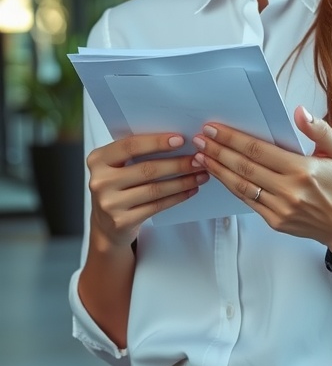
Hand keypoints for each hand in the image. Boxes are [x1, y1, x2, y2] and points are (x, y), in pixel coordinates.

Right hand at [87, 133, 209, 247]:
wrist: (106, 225)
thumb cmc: (118, 186)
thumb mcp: (117, 166)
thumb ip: (136, 153)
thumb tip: (177, 140)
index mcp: (97, 160)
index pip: (130, 146)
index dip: (156, 142)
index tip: (181, 139)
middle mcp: (100, 181)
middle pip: (146, 169)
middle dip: (177, 163)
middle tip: (199, 159)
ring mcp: (110, 204)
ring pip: (155, 189)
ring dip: (182, 181)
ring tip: (201, 175)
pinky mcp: (122, 221)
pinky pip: (156, 206)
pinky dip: (177, 197)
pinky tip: (191, 190)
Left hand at [191, 106, 331, 258]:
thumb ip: (319, 129)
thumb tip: (299, 111)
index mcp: (303, 169)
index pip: (259, 150)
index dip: (233, 139)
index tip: (214, 128)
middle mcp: (289, 190)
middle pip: (244, 167)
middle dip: (218, 151)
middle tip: (199, 139)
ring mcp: (280, 208)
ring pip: (240, 186)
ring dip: (218, 170)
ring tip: (200, 156)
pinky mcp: (274, 220)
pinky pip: (246, 200)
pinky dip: (229, 186)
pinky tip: (218, 174)